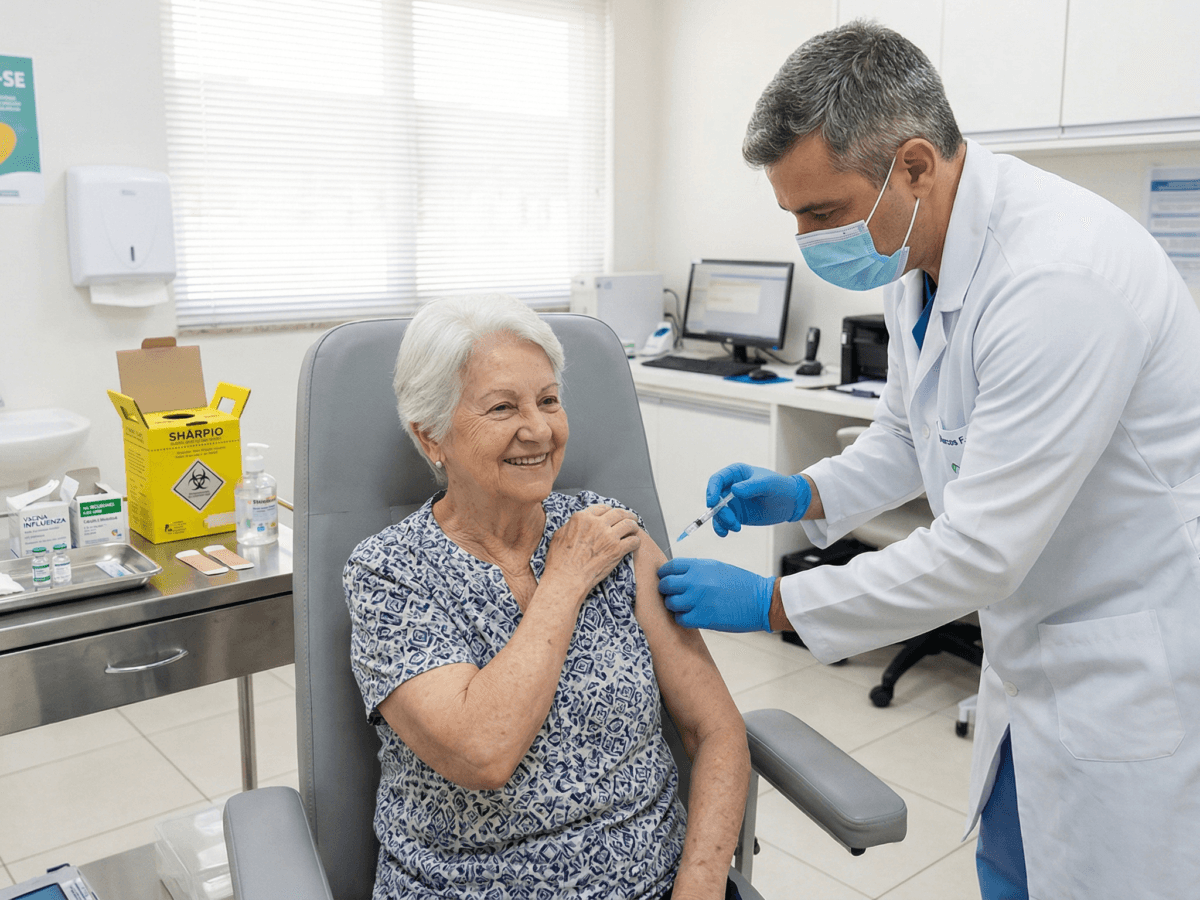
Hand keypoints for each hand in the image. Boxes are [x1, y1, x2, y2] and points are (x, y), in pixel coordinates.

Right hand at [545, 504, 640, 597]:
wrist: (567, 578)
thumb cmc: (560, 561)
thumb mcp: (559, 535)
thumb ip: (571, 526)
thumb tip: (577, 524)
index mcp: (582, 518)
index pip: (602, 508)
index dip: (610, 511)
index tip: (613, 514)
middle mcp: (596, 524)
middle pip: (618, 513)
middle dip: (626, 514)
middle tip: (631, 518)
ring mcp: (608, 536)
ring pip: (629, 524)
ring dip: (634, 526)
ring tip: (635, 529)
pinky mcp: (617, 550)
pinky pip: (633, 541)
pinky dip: (636, 541)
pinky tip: (634, 544)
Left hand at [657, 557, 773, 632]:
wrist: (762, 600)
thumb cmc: (743, 585)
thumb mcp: (718, 568)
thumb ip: (697, 570)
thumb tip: (679, 576)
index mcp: (700, 566)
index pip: (670, 567)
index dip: (664, 574)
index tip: (664, 579)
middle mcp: (696, 581)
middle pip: (665, 585)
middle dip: (665, 590)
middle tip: (671, 595)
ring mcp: (698, 599)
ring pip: (670, 603)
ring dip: (674, 606)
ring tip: (684, 607)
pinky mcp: (702, 617)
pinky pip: (680, 619)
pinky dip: (683, 619)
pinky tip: (691, 617)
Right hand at [706, 463, 810, 536]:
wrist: (791, 503)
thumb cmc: (780, 487)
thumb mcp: (768, 484)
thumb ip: (751, 486)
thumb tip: (734, 490)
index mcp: (736, 474)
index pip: (717, 479)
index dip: (712, 490)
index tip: (712, 503)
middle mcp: (731, 487)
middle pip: (715, 498)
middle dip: (719, 511)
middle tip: (731, 520)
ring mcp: (732, 502)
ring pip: (717, 512)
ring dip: (722, 521)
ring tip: (736, 527)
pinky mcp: (736, 514)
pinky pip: (723, 521)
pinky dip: (722, 527)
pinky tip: (726, 532)